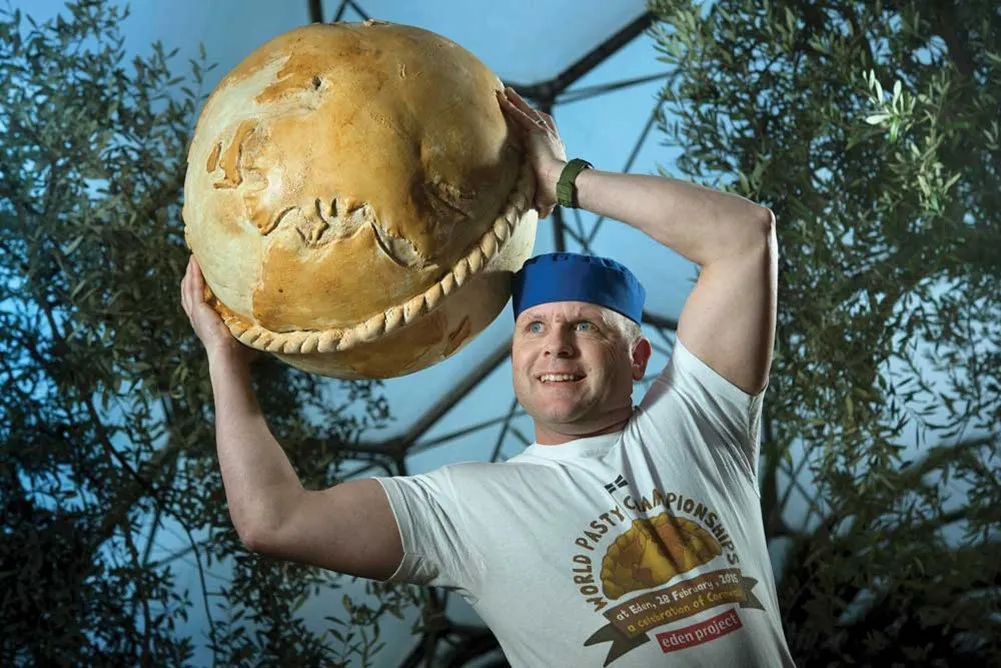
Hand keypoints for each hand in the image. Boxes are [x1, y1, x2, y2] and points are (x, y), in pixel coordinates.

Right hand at [180, 255, 257, 368]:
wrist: (231, 358)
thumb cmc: (240, 353)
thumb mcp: (244, 334)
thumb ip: (252, 327)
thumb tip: (270, 325)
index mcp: (206, 322)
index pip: (198, 301)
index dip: (197, 288)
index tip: (201, 275)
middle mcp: (197, 317)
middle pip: (189, 292)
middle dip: (190, 276)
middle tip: (194, 260)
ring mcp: (196, 313)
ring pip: (188, 287)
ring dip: (190, 271)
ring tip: (193, 257)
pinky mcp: (199, 310)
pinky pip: (194, 287)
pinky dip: (193, 274)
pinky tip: (195, 262)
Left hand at [497, 86, 567, 218]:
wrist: (561, 183)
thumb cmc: (557, 192)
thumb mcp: (548, 197)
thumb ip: (544, 203)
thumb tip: (544, 216)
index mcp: (555, 151)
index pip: (545, 134)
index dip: (537, 127)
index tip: (530, 124)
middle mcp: (551, 138)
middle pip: (536, 118)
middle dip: (525, 108)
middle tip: (514, 100)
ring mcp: (544, 133)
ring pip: (527, 112)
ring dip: (516, 101)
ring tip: (504, 92)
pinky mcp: (536, 132)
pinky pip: (521, 115)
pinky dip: (512, 105)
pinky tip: (502, 97)